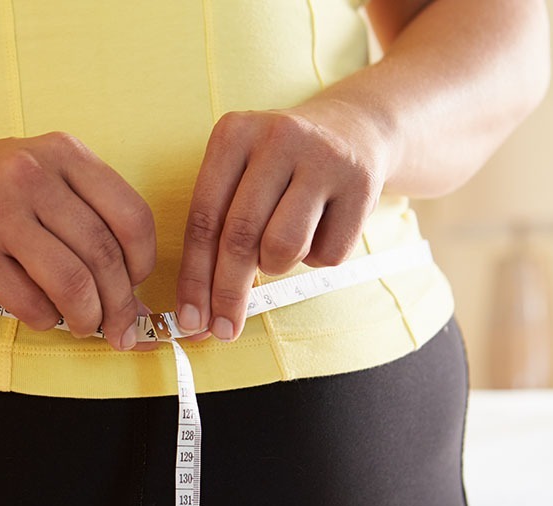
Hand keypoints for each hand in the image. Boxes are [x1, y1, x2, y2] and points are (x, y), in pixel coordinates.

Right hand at [0, 132, 156, 350]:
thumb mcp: (43, 172)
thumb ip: (89, 217)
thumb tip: (135, 290)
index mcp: (63, 153)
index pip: (130, 216)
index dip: (144, 262)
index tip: (138, 283)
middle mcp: (33, 178)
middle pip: (103, 256)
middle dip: (122, 303)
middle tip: (122, 326)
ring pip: (72, 283)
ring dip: (89, 317)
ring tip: (88, 325)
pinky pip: (30, 303)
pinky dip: (48, 320)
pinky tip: (46, 315)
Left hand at [175, 98, 390, 341]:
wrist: (354, 130)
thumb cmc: (279, 170)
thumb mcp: (240, 176)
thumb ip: (216, 230)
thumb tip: (198, 312)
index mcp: (233, 134)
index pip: (203, 219)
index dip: (194, 277)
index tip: (191, 319)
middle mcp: (277, 138)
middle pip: (240, 237)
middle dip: (228, 293)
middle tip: (223, 330)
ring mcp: (324, 158)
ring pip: (284, 247)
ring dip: (277, 265)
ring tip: (283, 246)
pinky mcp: (361, 184)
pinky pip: (328, 254)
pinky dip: (317, 258)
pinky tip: (321, 229)